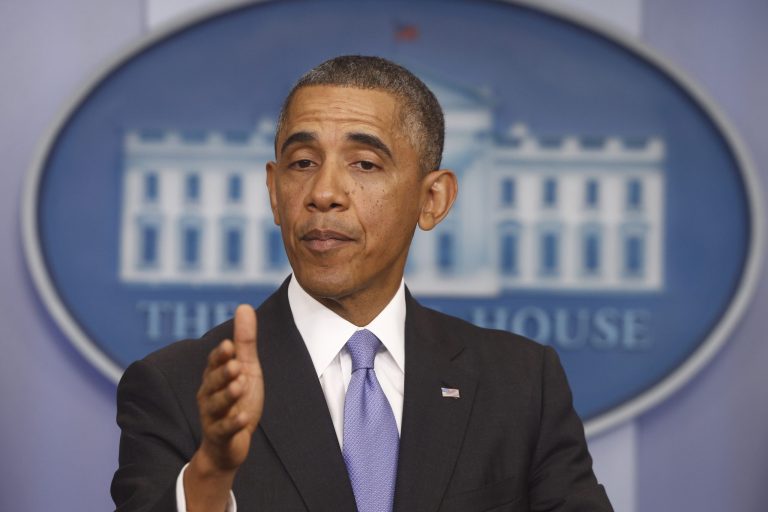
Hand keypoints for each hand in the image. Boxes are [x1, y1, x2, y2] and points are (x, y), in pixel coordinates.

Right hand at [196, 304, 263, 470]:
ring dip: (227, 396)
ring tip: (239, 387)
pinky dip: (233, 423)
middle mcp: (209, 395)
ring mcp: (212, 416)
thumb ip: (244, 341)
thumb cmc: (237, 400)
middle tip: (236, 366)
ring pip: (217, 405)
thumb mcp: (246, 369)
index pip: (214, 363)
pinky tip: (244, 418)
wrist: (228, 446)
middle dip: (223, 374)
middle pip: (213, 382)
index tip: (228, 345)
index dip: (220, 356)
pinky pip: (224, 430)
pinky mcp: (220, 436)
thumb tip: (244, 306)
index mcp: (215, 377)